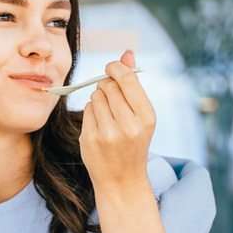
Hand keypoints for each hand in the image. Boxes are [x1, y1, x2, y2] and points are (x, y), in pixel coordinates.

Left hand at [79, 50, 155, 192]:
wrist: (122, 180)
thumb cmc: (133, 142)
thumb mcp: (141, 115)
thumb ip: (134, 84)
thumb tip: (127, 53)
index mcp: (146, 116)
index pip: (126, 79)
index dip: (115, 68)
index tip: (111, 68)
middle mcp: (128, 125)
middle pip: (108, 85)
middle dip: (106, 85)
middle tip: (111, 97)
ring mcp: (107, 133)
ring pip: (95, 96)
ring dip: (98, 99)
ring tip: (108, 115)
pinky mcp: (90, 139)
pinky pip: (87, 110)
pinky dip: (92, 112)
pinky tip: (99, 126)